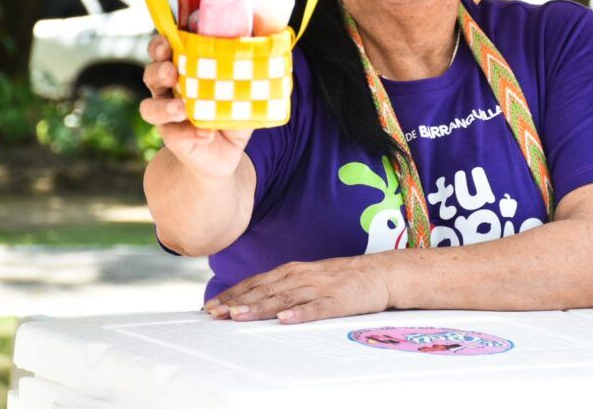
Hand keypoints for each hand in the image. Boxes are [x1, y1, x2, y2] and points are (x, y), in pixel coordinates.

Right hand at [139, 34, 251, 180]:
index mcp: (183, 68)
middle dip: (158, 69)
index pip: (164, 49)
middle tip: (171, 72)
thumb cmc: (233, 108)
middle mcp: (169, 89)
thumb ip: (252, 61)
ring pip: (149, 107)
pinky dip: (189, 134)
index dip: (161, 43)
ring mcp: (167, 115)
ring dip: (164, 106)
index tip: (169, 41)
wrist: (225, 153)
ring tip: (182, 109)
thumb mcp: (247, 85)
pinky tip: (205, 135)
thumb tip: (268, 34)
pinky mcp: (173, 138)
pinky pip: (173, 135)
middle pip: (151, 73)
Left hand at [203, 256, 391, 323]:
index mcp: (294, 270)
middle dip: (237, 302)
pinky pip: (316, 309)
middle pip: (265, 290)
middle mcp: (302, 276)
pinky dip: (299, 314)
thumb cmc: (342, 278)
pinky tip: (284, 321)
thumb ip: (285, 286)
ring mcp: (320, 288)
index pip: (257, 282)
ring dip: (259, 308)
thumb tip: (255, 299)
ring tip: (238, 316)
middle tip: (215, 313)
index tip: (213, 304)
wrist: (380, 273)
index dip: (234, 293)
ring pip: (284, 299)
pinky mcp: (338, 301)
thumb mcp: (309, 276)